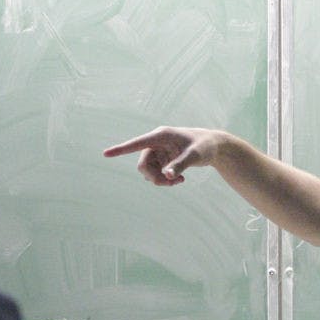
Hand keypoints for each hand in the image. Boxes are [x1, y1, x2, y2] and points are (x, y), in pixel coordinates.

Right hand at [103, 126, 224, 185]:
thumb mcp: (195, 156)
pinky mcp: (162, 159)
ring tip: (179, 181)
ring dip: (160, 180)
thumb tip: (167, 176)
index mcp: (160, 135)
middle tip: (170, 184)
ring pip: (148, 171)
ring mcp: (158, 152)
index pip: (137, 143)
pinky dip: (165, 179)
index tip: (106, 154)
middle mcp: (156, 143)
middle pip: (143, 165)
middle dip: (153, 177)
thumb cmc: (205, 146)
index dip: (121, 149)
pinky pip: (156, 173)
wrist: (214, 147)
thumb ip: (180, 164)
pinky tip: (179, 179)